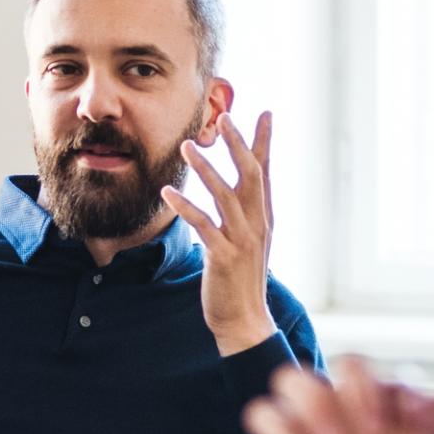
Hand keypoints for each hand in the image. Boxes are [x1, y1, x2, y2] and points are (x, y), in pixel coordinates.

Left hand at [162, 111, 275, 355]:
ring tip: (188, 145)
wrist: (244, 320)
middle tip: (225, 117)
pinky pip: (203, 225)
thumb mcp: (248, 242)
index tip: (264, 113)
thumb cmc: (241, 280)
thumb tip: (241, 192)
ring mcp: (242, 240)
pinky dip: (186, 206)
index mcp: (263, 218)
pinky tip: (168, 192)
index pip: (265, 172)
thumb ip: (245, 214)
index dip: (264, 142)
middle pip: (251, 175)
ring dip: (206, 169)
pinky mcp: (223, 257)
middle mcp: (257, 224)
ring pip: (226, 195)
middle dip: (239, 144)